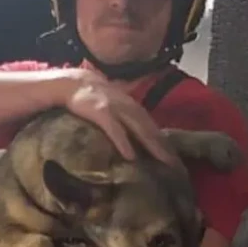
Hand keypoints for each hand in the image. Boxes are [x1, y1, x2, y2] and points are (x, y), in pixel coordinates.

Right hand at [61, 69, 178, 165]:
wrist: (72, 82)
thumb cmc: (92, 96)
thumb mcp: (113, 104)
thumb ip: (124, 116)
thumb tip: (135, 134)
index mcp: (132, 107)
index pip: (152, 126)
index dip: (165, 141)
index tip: (175, 158)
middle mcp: (128, 107)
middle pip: (150, 129)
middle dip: (164, 146)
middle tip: (175, 164)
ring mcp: (116, 109)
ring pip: (139, 128)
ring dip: (152, 145)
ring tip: (162, 160)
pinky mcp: (101, 112)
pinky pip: (115, 130)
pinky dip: (124, 142)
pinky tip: (131, 156)